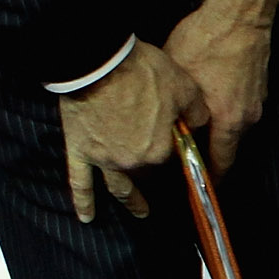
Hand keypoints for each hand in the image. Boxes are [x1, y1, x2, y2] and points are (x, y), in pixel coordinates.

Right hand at [61, 42, 207, 222]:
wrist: (98, 62)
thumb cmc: (142, 72)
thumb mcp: (184, 88)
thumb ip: (196, 112)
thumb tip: (198, 123)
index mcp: (160, 150)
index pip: (174, 156)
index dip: (176, 147)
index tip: (178, 143)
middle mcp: (133, 162)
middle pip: (148, 171)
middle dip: (157, 173)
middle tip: (163, 181)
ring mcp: (104, 159)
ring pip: (119, 186)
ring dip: (131, 201)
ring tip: (140, 211)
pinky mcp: (79, 151)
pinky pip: (80, 182)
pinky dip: (83, 202)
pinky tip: (87, 217)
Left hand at [162, 0, 278, 172]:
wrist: (240, 13)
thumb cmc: (207, 41)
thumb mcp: (178, 79)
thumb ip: (176, 110)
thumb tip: (167, 130)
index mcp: (229, 121)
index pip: (220, 163)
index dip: (207, 179)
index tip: (196, 188)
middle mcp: (247, 117)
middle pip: (227, 146)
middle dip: (207, 152)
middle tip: (184, 154)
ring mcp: (256, 101)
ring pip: (232, 125)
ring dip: (214, 128)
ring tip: (191, 124)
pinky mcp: (258, 87)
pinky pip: (239, 107)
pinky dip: (223, 109)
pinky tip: (207, 97)